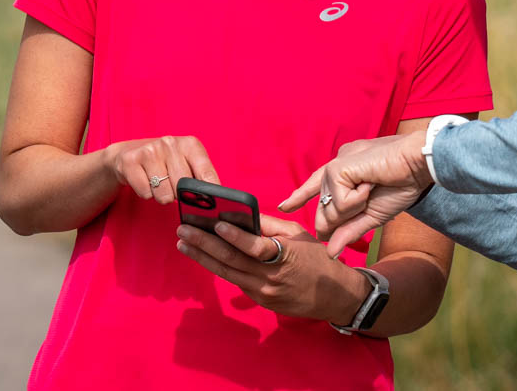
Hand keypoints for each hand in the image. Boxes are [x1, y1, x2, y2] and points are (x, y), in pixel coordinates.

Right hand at [101, 136, 219, 204]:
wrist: (129, 154)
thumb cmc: (166, 163)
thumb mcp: (186, 164)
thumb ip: (201, 179)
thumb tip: (216, 201)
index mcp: (190, 145)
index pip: (206, 175)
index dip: (207, 194)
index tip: (209, 204)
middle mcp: (170, 143)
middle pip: (183, 188)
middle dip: (179, 196)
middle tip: (174, 189)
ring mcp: (150, 151)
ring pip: (164, 194)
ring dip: (162, 196)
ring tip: (159, 184)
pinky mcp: (130, 161)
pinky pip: (145, 193)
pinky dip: (146, 194)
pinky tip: (145, 181)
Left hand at [175, 215, 369, 322]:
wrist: (332, 295)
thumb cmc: (316, 258)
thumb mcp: (299, 235)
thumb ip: (270, 225)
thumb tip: (243, 214)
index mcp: (285, 257)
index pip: (256, 248)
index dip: (236, 237)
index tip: (216, 224)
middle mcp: (271, 278)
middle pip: (233, 260)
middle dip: (205, 244)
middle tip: (184, 230)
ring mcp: (264, 293)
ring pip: (228, 273)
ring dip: (203, 257)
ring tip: (184, 243)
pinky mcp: (260, 301)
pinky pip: (236, 281)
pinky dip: (219, 267)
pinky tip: (203, 255)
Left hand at [279, 132, 431, 257]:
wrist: (418, 164)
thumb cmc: (401, 185)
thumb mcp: (372, 215)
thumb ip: (350, 232)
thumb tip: (330, 252)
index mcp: (344, 172)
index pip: (316, 187)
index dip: (300, 197)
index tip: (286, 206)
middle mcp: (335, 168)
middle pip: (324, 211)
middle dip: (344, 217)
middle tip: (370, 196)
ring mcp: (334, 167)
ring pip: (331, 211)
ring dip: (355, 208)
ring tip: (373, 187)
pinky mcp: (337, 168)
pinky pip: (339, 204)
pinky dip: (358, 200)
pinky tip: (370, 184)